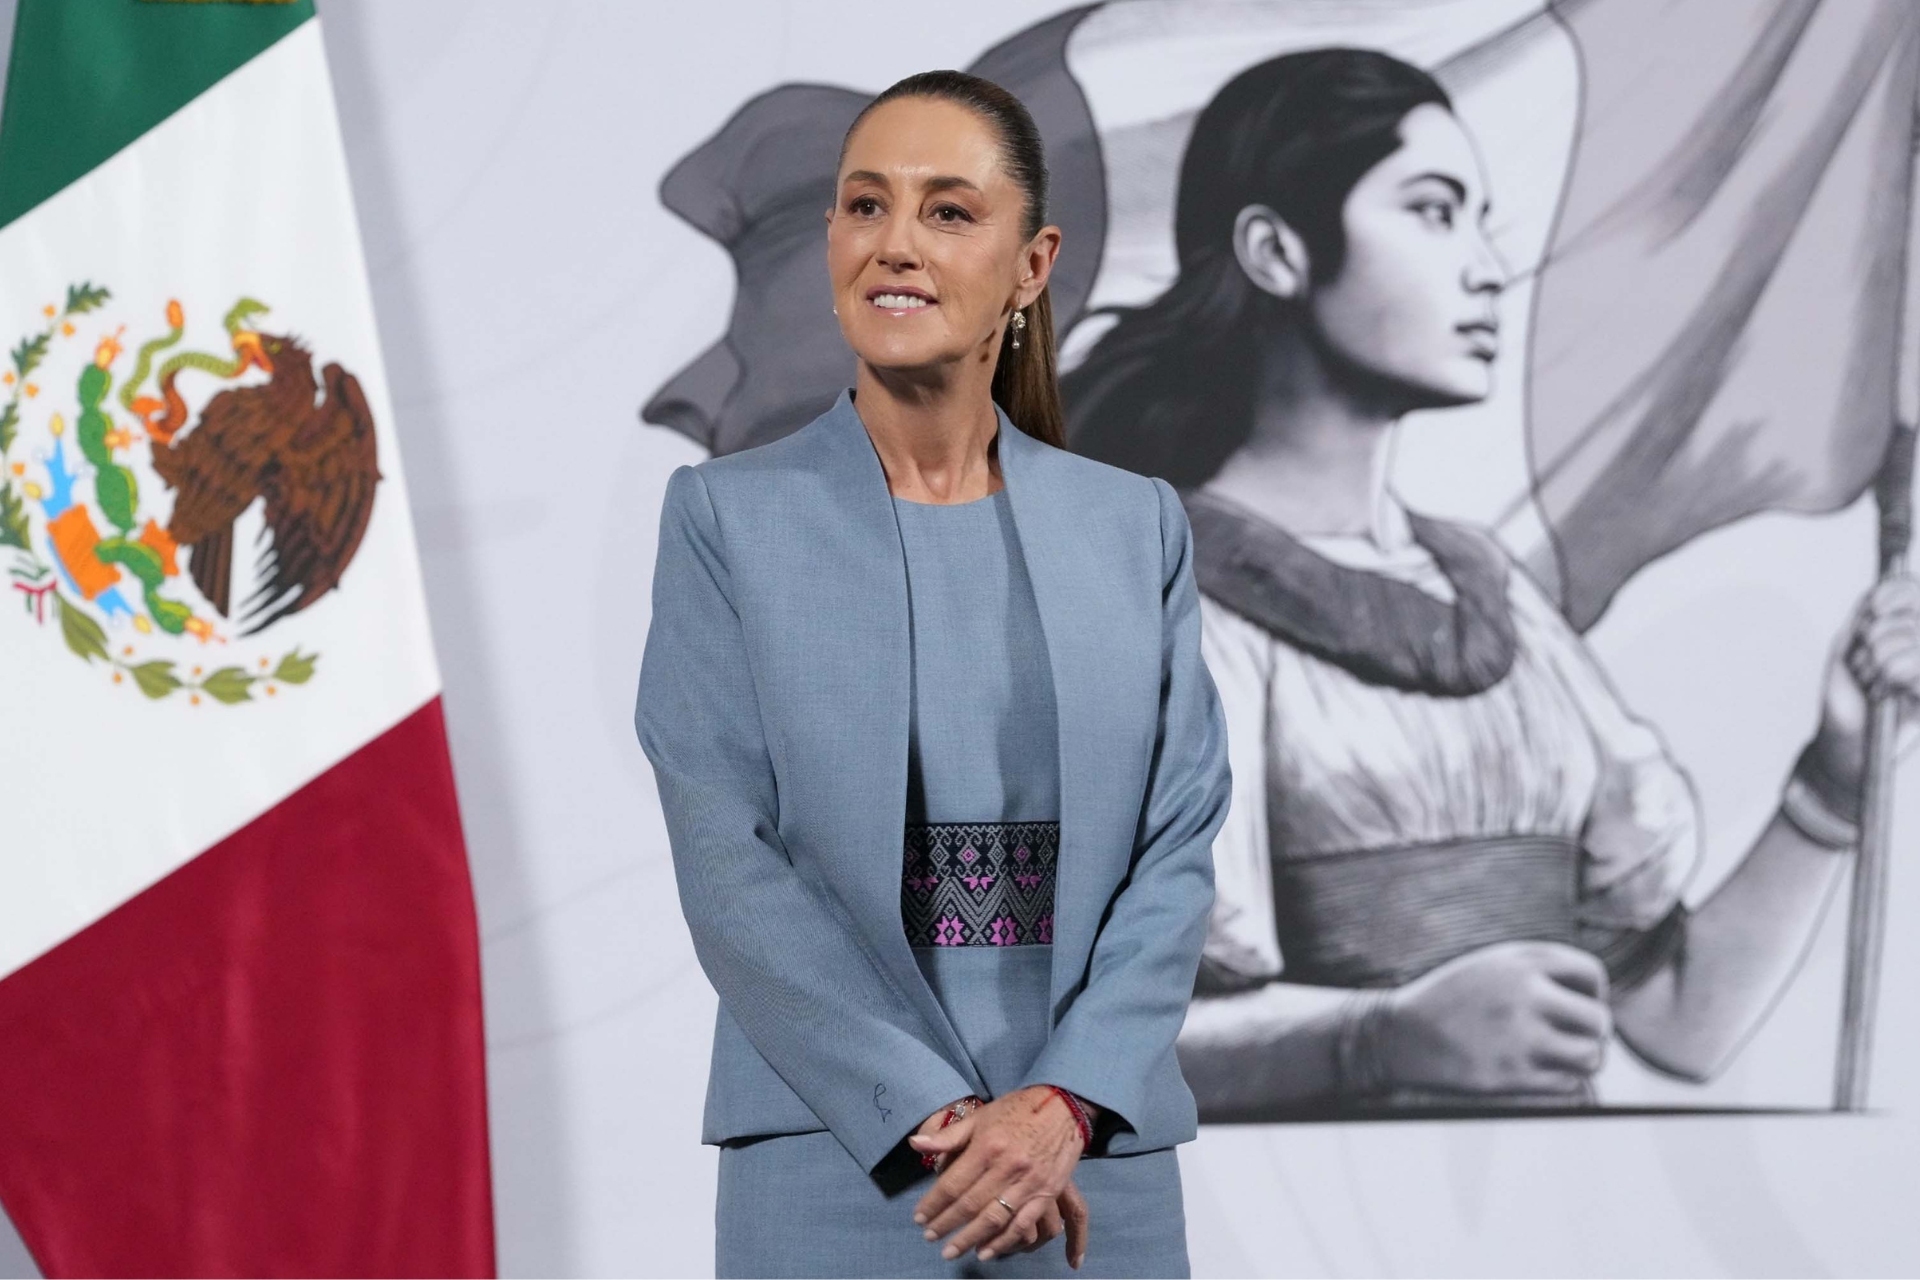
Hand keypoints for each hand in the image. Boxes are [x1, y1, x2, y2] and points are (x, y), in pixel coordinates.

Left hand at [907, 1084, 1087, 1263]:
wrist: (1064, 1106)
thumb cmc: (1017, 1110)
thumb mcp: (981, 1116)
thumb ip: (948, 1136)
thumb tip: (914, 1144)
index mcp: (988, 1146)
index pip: (953, 1183)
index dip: (933, 1203)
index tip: (919, 1217)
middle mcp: (1007, 1166)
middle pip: (970, 1204)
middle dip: (946, 1224)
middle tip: (929, 1237)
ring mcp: (1029, 1182)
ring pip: (994, 1219)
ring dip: (970, 1239)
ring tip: (951, 1251)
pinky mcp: (1047, 1193)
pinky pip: (1023, 1224)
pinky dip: (1003, 1242)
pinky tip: (986, 1252)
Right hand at [1380, 941, 1611, 1094]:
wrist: (1397, 1034)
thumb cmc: (1453, 999)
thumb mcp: (1492, 965)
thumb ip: (1541, 971)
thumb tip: (1599, 1000)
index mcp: (1521, 962)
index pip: (1592, 975)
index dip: (1591, 994)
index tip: (1572, 1006)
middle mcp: (1524, 995)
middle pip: (1599, 1021)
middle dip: (1592, 1033)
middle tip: (1572, 1039)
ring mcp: (1518, 1037)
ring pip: (1591, 1057)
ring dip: (1582, 1061)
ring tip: (1560, 1058)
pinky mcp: (1510, 1076)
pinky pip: (1567, 1084)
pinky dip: (1560, 1081)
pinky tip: (1536, 1072)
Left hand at [1809, 574, 1919, 792]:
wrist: (1846, 740)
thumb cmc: (1848, 696)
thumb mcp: (1848, 647)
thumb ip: (1865, 614)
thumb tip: (1878, 593)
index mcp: (1908, 628)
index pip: (1912, 591)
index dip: (1896, 593)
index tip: (1873, 609)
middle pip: (1912, 614)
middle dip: (1875, 637)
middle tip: (1866, 665)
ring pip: (1913, 636)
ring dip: (1879, 660)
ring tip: (1874, 681)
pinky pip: (1917, 665)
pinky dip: (1897, 672)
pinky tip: (1888, 689)